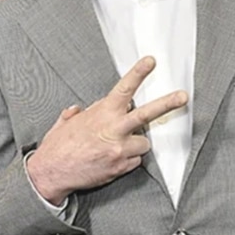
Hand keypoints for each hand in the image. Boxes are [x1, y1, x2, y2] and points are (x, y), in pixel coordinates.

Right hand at [27, 56, 187, 203]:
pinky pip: (134, 161)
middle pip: (147, 113)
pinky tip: (112, 159)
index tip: (151, 62)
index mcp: (102, 114)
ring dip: (135, 143)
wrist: (52, 173)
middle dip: (168, 104)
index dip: (138, 73)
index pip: (124, 89)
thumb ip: (77, 114)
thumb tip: (80, 110)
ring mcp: (120, 149)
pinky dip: (127, 159)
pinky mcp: (121, 167)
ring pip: (143, 143)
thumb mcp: (65, 123)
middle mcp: (114, 130)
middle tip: (183, 96)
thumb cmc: (57, 147)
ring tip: (117, 146)